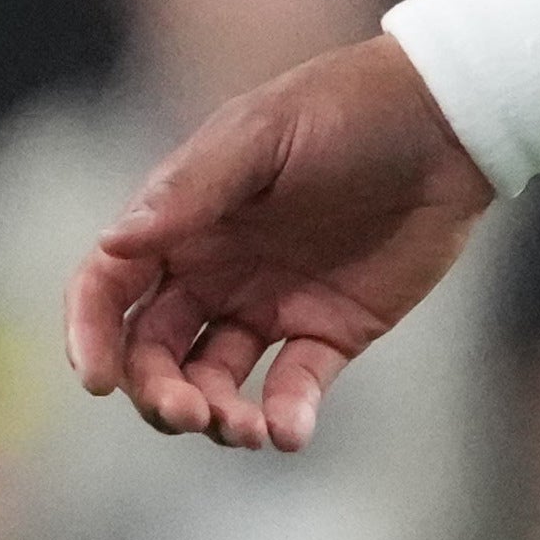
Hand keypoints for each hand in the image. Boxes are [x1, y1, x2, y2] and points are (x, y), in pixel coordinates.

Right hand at [69, 32, 498, 452]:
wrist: (449, 119)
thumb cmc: (346, 107)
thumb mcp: (264, 134)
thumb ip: (192, 190)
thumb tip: (113, 243)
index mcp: (183, 221)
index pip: (108, 288)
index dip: (90, 335)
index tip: (97, 380)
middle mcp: (214, 270)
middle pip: (154, 352)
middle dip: (158, 393)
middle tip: (189, 413)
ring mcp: (269, 305)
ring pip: (214, 382)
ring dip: (215, 416)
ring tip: (244, 430)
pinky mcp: (330, 332)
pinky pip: (292, 389)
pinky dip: (284, 419)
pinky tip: (288, 431)